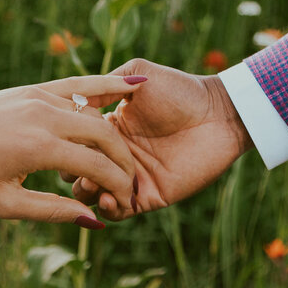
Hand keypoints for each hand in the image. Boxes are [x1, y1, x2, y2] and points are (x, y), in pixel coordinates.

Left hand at [0, 74, 145, 225]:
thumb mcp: (4, 203)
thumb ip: (53, 211)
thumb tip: (95, 219)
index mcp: (40, 147)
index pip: (98, 167)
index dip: (118, 187)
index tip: (123, 204)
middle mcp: (46, 116)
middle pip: (106, 137)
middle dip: (124, 163)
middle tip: (128, 185)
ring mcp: (42, 97)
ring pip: (96, 113)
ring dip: (116, 136)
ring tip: (127, 159)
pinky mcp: (36, 89)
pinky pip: (79, 86)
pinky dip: (108, 87)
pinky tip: (135, 87)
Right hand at [71, 59, 252, 219]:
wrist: (219, 114)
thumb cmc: (182, 91)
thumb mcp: (140, 75)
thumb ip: (108, 82)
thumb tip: (76, 93)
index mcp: (109, 127)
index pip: (75, 142)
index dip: (68, 144)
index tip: (69, 141)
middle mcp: (117, 154)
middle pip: (77, 172)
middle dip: (72, 172)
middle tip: (81, 166)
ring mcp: (132, 177)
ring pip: (93, 196)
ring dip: (88, 192)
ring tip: (94, 183)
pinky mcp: (150, 196)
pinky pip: (119, 212)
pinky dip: (108, 209)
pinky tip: (109, 197)